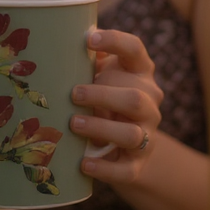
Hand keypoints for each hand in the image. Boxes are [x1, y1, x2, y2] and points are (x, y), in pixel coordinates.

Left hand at [70, 28, 162, 182]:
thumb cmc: (106, 98)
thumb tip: (60, 41)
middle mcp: (150, 102)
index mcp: (140, 72)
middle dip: (102, 95)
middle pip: (134, 97)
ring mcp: (147, 134)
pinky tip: (83, 163)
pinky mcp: (138, 164)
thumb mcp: (102, 74)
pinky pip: (125, 169)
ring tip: (74, 124)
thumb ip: (88, 61)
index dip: (115, 42)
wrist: (127, 146)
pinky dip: (103, 168)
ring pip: (131, 133)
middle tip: (73, 94)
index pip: (135, 50)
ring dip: (101, 128)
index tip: (89, 40)